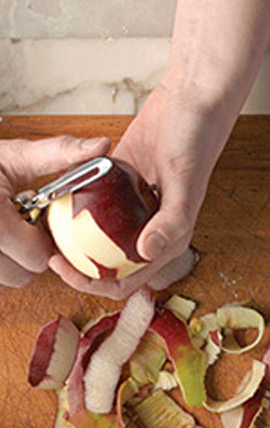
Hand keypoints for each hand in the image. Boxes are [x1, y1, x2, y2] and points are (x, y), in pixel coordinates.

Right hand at [0, 135, 109, 286]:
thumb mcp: (11, 156)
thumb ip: (57, 154)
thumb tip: (102, 146)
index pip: (38, 258)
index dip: (42, 241)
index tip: (33, 221)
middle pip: (22, 276)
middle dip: (26, 254)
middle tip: (16, 227)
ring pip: (4, 282)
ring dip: (7, 263)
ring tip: (0, 232)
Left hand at [49, 78, 237, 299]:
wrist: (190, 103)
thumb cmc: (195, 143)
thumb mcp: (184, 184)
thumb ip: (171, 222)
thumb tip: (147, 252)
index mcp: (168, 241)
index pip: (129, 282)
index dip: (96, 284)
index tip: (67, 268)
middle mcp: (150, 230)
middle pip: (110, 267)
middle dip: (80, 269)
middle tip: (52, 255)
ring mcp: (134, 210)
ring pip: (101, 240)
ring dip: (77, 244)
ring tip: (50, 234)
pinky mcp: (121, 186)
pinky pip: (96, 206)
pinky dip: (79, 209)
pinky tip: (59, 203)